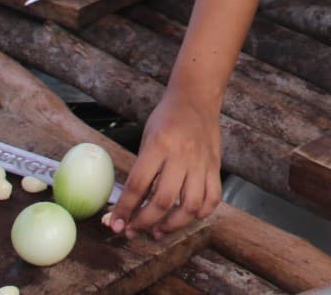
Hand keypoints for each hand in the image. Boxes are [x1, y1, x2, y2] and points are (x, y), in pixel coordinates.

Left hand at [108, 90, 220, 235]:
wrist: (196, 98)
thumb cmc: (166, 119)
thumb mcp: (147, 139)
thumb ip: (141, 171)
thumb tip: (127, 205)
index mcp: (159, 145)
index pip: (138, 185)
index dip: (125, 209)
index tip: (115, 224)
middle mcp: (182, 155)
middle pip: (163, 200)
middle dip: (144, 222)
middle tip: (133, 231)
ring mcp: (202, 163)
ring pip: (191, 205)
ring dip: (172, 225)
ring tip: (158, 231)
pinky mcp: (215, 167)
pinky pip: (212, 198)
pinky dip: (200, 214)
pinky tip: (186, 217)